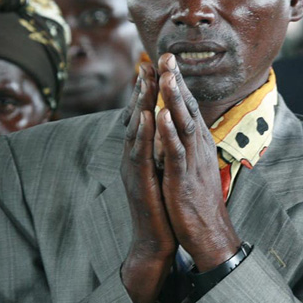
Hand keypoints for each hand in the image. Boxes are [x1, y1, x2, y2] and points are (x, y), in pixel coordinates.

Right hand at [120, 58, 176, 302]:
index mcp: (143, 153)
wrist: (156, 241)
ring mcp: (135, 169)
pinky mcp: (140, 183)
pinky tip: (146, 116)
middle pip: (137, 116)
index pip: (145, 116)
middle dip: (142, 89)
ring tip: (146, 79)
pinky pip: (141, 154)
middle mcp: (135, 157)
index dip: (148, 91)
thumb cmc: (162, 206)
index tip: (154, 65)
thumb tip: (168, 131)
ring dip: (140, 104)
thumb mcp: (163, 172)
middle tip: (147, 60)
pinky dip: (143, 133)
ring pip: (136, 130)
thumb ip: (161, 151)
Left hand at [154, 54, 241, 269]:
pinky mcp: (184, 178)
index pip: (189, 108)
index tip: (167, 62)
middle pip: (188, 108)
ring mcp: (193, 162)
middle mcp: (199, 148)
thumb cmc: (199, 203)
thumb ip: (188, 148)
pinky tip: (161, 115)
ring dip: (174, 99)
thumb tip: (181, 131)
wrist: (210, 234)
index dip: (178, 84)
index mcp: (198, 146)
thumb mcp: (194, 168)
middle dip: (176, 82)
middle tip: (166, 56)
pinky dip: (169, 132)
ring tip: (164, 76)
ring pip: (183, 124)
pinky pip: (176, 151)